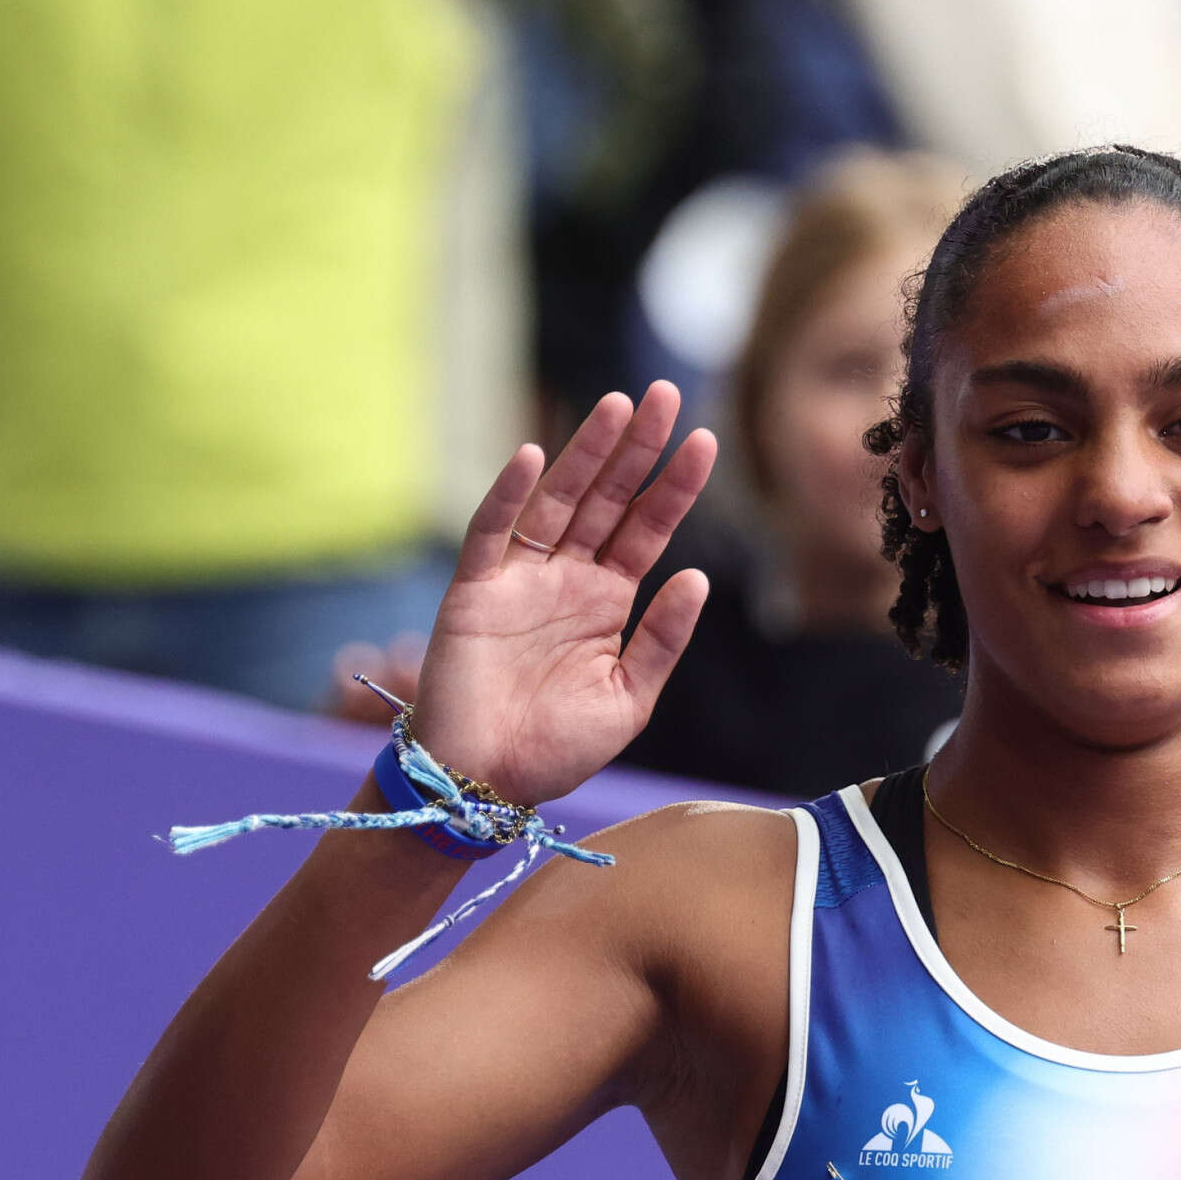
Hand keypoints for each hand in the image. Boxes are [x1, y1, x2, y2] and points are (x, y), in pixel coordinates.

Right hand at [405, 385, 717, 808]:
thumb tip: (697, 576)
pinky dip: (509, 495)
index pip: (646, 529)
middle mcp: (565, 579)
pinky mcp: (474, 592)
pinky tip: (533, 456)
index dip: (673, 486)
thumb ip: (661, 639)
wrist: (485, 784)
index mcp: (605, 602)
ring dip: (585, 453)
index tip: (706, 441)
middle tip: (666, 395)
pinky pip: (492, 533)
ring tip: (619, 405)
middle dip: (637, 449)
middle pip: (606, 498)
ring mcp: (519, 580)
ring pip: (556, 501)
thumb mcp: (628, 699)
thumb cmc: (554, 751)